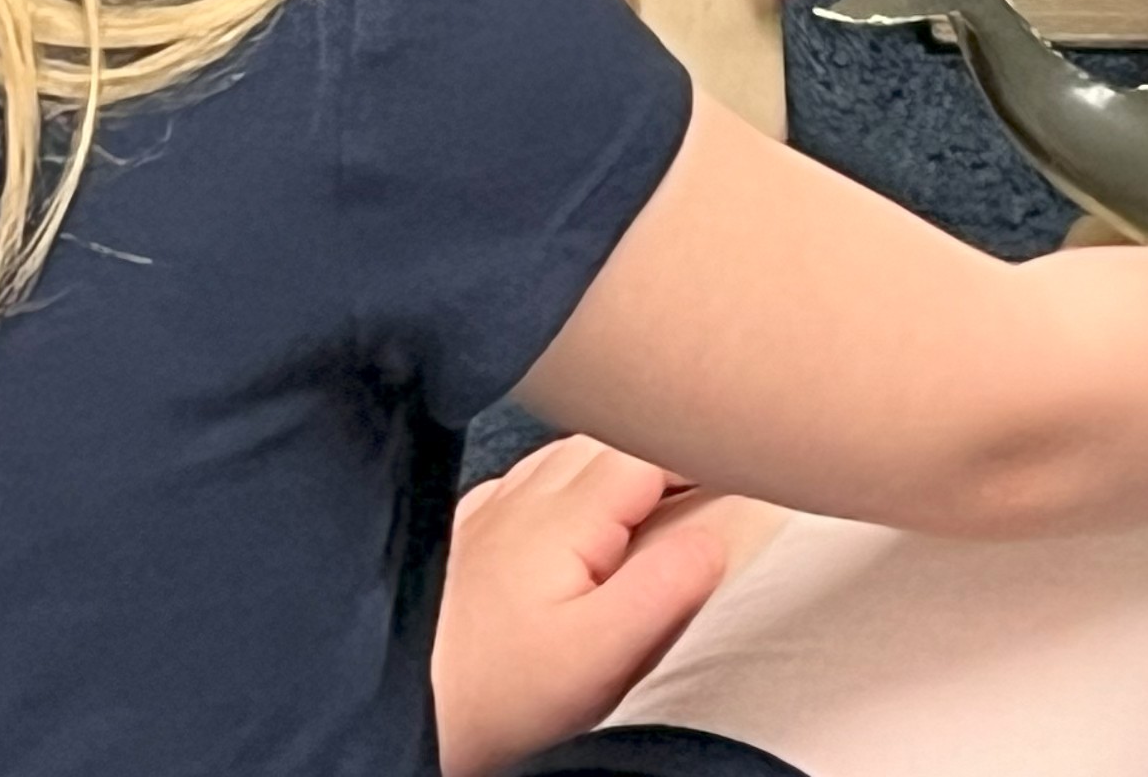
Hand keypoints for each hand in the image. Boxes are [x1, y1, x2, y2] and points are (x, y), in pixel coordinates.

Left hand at [430, 437, 762, 776]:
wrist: (407, 710)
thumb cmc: (501, 692)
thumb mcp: (601, 654)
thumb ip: (666, 587)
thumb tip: (714, 534)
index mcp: (565, 513)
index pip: (650, 447)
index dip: (700, 445)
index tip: (741, 452)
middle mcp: (523, 492)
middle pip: (611, 438)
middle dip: (664, 444)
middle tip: (713, 468)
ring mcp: (489, 507)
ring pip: (567, 450)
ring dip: (617, 455)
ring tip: (657, 480)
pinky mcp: (466, 530)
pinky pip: (527, 475)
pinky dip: (567, 473)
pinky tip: (574, 500)